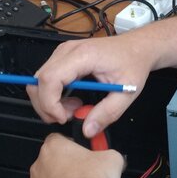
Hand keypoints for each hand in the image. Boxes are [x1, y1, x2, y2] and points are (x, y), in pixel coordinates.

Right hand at [27, 36, 152, 135]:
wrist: (137, 47)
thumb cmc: (133, 62)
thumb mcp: (127, 92)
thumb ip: (107, 113)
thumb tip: (88, 130)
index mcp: (83, 55)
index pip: (50, 79)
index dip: (50, 103)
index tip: (65, 118)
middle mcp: (68, 51)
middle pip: (38, 81)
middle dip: (47, 106)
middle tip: (69, 117)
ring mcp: (63, 53)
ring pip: (39, 81)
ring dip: (51, 102)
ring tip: (75, 109)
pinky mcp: (63, 58)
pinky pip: (47, 79)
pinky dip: (54, 96)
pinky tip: (73, 101)